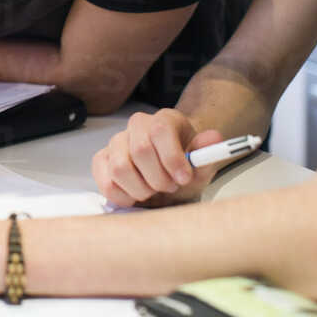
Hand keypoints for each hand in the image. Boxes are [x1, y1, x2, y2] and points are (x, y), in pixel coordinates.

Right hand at [91, 108, 222, 207]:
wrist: (169, 174)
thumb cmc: (183, 167)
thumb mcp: (201, 165)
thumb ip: (207, 153)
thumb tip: (214, 137)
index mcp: (164, 120)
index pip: (160, 131)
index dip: (172, 158)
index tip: (184, 178)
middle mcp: (137, 125)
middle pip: (140, 151)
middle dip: (158, 178)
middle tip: (170, 186)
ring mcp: (116, 142)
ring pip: (120, 168)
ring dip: (140, 189)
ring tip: (152, 190)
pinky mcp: (102, 160)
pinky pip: (105, 182)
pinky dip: (123, 196)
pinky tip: (136, 195)